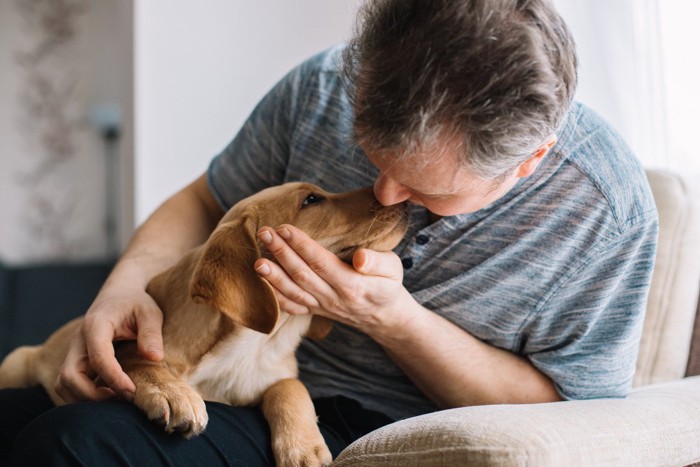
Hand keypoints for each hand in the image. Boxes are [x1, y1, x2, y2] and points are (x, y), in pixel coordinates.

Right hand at [55, 288, 163, 402]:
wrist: (118, 295)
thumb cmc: (136, 304)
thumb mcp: (150, 312)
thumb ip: (151, 333)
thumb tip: (154, 358)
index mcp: (96, 325)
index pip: (98, 358)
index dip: (114, 379)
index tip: (133, 392)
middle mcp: (78, 340)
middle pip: (70, 376)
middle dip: (93, 395)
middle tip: (123, 399)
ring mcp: (74, 351)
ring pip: (63, 384)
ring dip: (85, 399)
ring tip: (116, 399)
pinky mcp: (75, 360)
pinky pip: (67, 384)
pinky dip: (82, 396)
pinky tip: (109, 395)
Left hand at [254, 224, 413, 336]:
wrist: (383, 316)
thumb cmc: (387, 284)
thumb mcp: (393, 269)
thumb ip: (377, 262)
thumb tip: (360, 258)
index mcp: (352, 284)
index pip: (321, 262)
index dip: (301, 246)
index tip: (285, 228)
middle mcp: (333, 298)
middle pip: (302, 274)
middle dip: (281, 253)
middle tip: (264, 233)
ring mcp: (321, 306)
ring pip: (293, 292)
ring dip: (273, 276)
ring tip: (257, 260)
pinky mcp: (314, 310)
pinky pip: (291, 306)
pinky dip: (274, 296)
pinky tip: (261, 282)